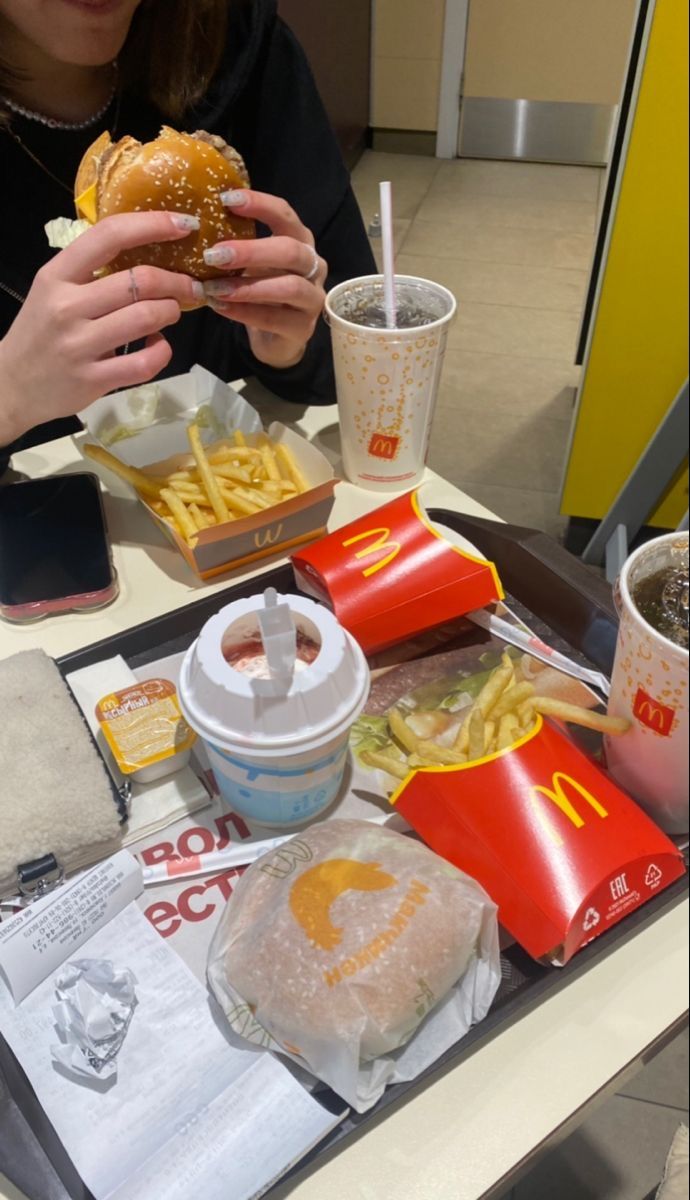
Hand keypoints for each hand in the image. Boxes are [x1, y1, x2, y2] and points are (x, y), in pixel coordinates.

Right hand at [0, 211, 202, 445]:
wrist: (12, 384)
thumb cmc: (41, 331)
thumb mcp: (52, 290)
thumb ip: (90, 271)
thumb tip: (148, 250)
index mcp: (57, 275)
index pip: (109, 236)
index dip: (153, 224)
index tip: (184, 223)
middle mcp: (67, 306)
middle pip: (139, 280)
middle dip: (176, 281)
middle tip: (189, 286)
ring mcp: (80, 345)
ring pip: (147, 317)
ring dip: (171, 311)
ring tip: (171, 312)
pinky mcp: (94, 380)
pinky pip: (145, 362)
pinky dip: (162, 351)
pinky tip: (157, 345)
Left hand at [201, 190, 327, 369]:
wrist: (275, 339)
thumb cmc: (260, 291)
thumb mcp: (250, 263)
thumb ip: (236, 243)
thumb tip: (195, 220)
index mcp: (300, 241)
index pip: (286, 215)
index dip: (260, 205)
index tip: (226, 200)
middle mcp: (313, 267)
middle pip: (290, 251)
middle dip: (252, 251)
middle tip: (214, 255)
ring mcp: (312, 299)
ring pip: (289, 287)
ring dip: (248, 287)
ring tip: (214, 288)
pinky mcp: (303, 328)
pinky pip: (274, 318)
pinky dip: (244, 312)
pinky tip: (219, 307)